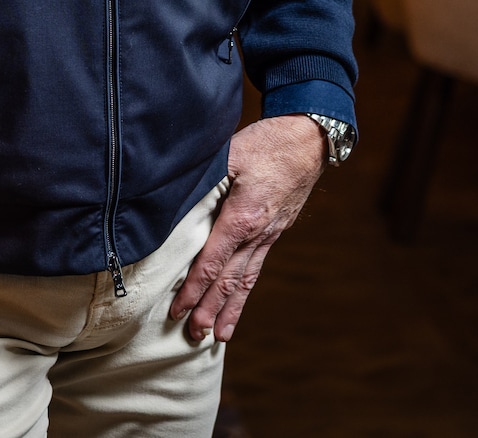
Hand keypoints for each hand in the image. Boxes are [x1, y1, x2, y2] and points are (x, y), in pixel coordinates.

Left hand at [170, 114, 325, 343]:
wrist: (308, 139)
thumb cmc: (266, 143)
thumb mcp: (229, 154)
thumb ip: (202, 180)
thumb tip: (169, 193)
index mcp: (241, 217)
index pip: (212, 261)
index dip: (193, 288)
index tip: (177, 309)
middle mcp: (257, 234)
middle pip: (229, 280)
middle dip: (209, 310)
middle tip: (193, 336)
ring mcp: (268, 236)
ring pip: (246, 280)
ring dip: (229, 310)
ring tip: (216, 338)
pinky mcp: (274, 232)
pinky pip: (256, 268)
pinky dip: (245, 292)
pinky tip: (238, 306)